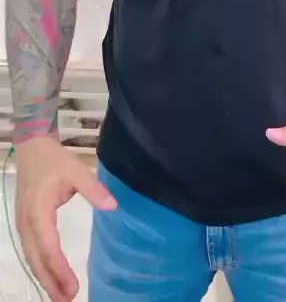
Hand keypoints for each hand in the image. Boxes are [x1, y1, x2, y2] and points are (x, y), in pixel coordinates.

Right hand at [14, 136, 116, 301]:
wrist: (32, 148)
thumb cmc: (54, 160)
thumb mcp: (76, 170)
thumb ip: (94, 189)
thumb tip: (113, 206)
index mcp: (39, 212)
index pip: (50, 248)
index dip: (60, 271)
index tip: (73, 287)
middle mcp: (27, 223)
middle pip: (38, 260)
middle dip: (51, 283)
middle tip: (67, 301)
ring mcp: (23, 224)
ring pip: (32, 259)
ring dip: (45, 278)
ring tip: (60, 297)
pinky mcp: (25, 224)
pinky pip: (31, 251)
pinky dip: (40, 267)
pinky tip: (50, 277)